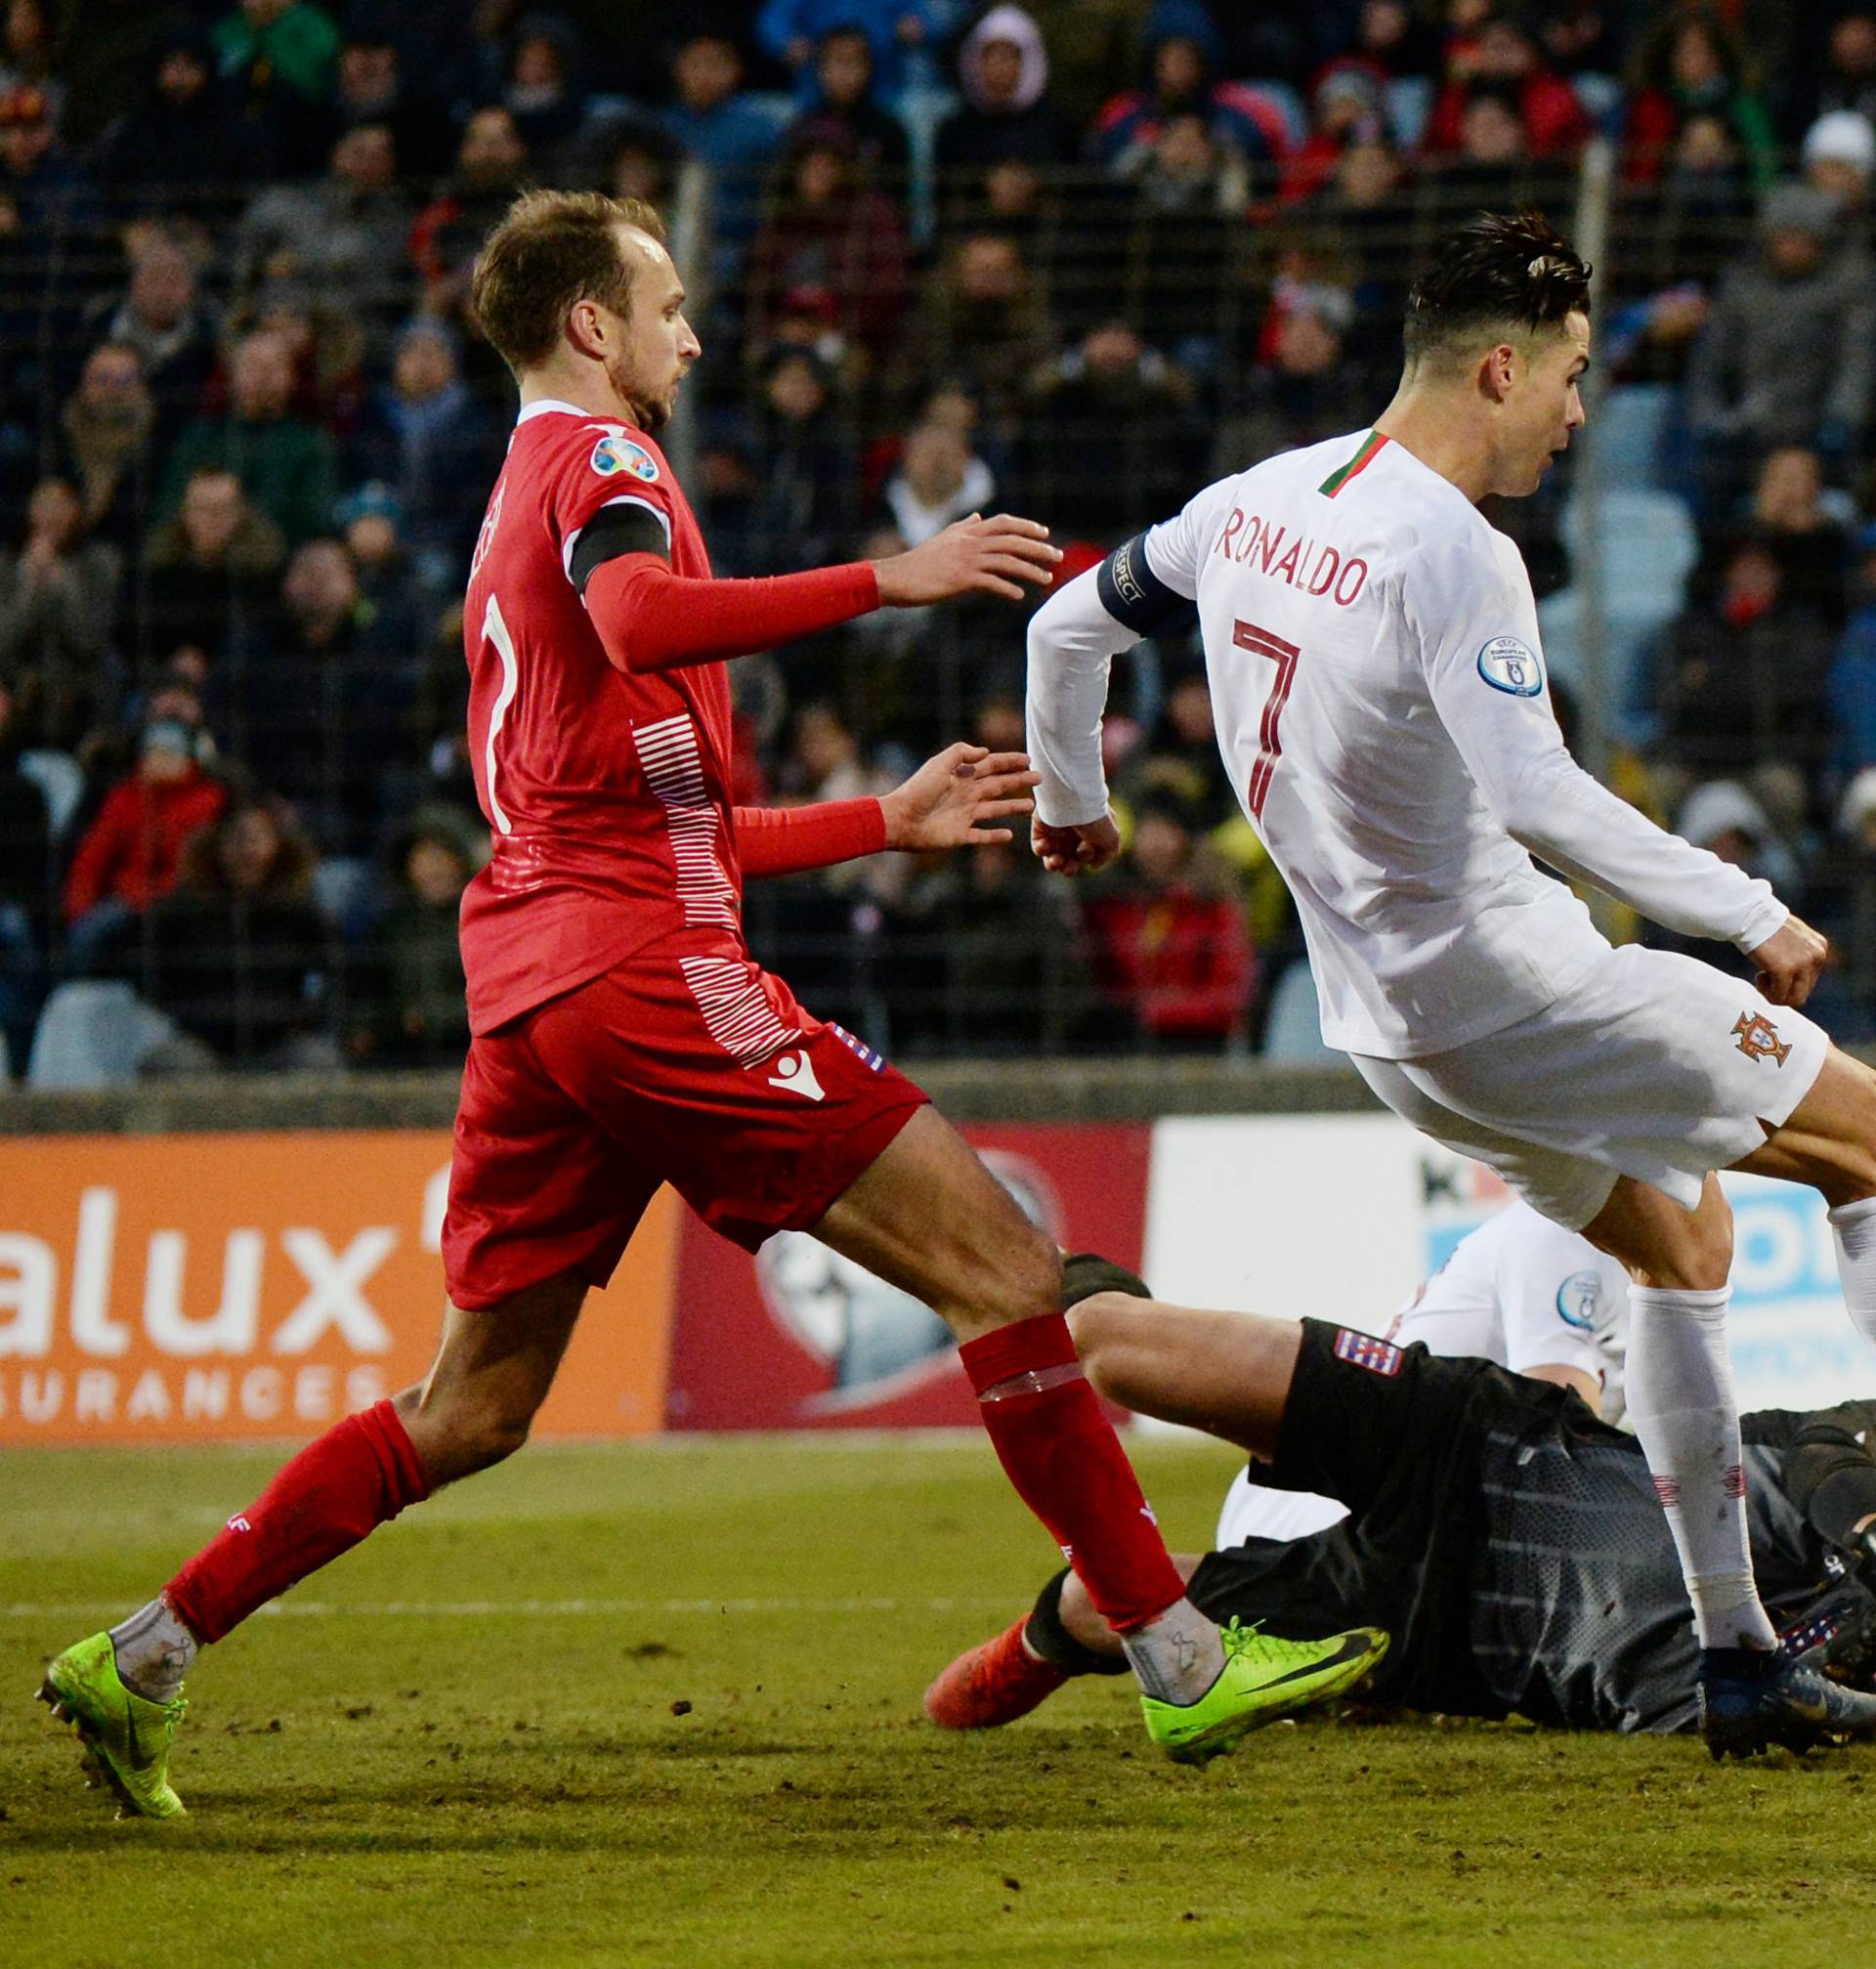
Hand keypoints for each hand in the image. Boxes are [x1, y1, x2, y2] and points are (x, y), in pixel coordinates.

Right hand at [873, 513, 1061, 605]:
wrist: (897, 577)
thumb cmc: (919, 561)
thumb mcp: (943, 538)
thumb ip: (963, 527)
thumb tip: (977, 517)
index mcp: (967, 531)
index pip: (1004, 523)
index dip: (1027, 526)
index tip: (1045, 534)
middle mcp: (970, 541)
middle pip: (1013, 541)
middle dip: (1038, 548)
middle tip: (1058, 556)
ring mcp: (967, 560)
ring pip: (1008, 561)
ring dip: (1030, 570)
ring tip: (1046, 579)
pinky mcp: (962, 579)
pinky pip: (992, 582)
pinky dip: (1008, 588)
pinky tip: (1019, 596)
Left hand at [880, 742, 1036, 850]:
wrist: (901, 820)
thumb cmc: (918, 790)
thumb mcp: (939, 764)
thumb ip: (961, 754)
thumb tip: (985, 752)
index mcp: (962, 776)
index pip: (991, 766)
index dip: (1009, 762)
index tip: (1028, 759)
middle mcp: (966, 795)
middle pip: (998, 786)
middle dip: (1019, 782)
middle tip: (1039, 778)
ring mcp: (964, 815)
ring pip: (995, 810)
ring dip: (1013, 807)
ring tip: (1031, 806)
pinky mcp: (961, 835)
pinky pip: (983, 836)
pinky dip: (995, 836)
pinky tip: (1009, 835)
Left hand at [1031, 812, 1120, 875]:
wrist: (1073, 799)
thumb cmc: (1094, 818)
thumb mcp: (1112, 838)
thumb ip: (1107, 854)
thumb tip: (1092, 865)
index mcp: (1091, 835)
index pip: (1086, 856)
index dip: (1086, 857)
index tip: (1085, 847)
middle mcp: (1073, 834)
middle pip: (1069, 862)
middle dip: (1069, 868)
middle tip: (1069, 866)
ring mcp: (1056, 832)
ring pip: (1053, 858)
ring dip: (1054, 864)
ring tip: (1056, 860)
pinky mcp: (1040, 828)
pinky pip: (1039, 847)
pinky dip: (1041, 850)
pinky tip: (1046, 845)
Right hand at [1749, 913, 1828, 1007]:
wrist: (1751, 915)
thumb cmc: (1764, 924)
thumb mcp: (1792, 937)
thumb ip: (1798, 953)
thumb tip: (1792, 974)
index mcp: (1820, 948)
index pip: (1810, 979)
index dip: (1789, 980)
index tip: (1772, 969)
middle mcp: (1817, 956)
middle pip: (1804, 991)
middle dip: (1783, 989)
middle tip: (1764, 976)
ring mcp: (1802, 964)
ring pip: (1795, 999)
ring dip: (1776, 995)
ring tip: (1762, 979)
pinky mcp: (1785, 970)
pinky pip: (1779, 997)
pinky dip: (1767, 993)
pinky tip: (1758, 977)